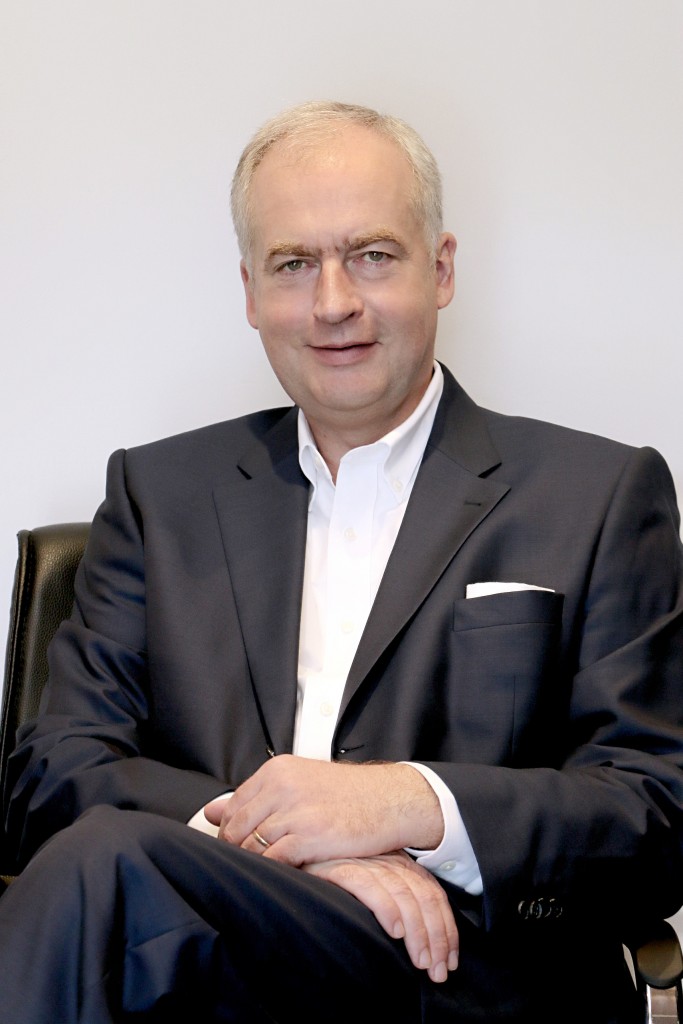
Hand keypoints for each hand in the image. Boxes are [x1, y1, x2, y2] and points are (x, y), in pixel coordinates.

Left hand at [204, 754, 443, 865]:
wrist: (391, 799)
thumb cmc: (347, 795)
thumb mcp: (300, 783)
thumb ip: (256, 797)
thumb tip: (210, 811)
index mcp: (277, 770)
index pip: (234, 805)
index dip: (230, 831)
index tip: (238, 846)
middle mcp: (282, 786)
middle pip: (237, 827)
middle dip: (237, 850)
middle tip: (248, 866)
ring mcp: (295, 811)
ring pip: (251, 846)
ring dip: (254, 864)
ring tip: (264, 874)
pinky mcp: (309, 835)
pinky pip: (273, 860)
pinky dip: (272, 871)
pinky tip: (282, 875)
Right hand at [303, 850, 458, 983]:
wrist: (302, 854)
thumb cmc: (339, 881)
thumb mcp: (377, 887)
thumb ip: (400, 903)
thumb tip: (427, 945)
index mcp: (402, 864)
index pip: (434, 895)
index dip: (446, 930)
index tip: (450, 962)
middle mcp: (388, 860)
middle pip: (423, 897)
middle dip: (436, 938)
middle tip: (437, 972)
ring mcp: (365, 862)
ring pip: (402, 894)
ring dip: (416, 932)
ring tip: (420, 961)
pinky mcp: (339, 866)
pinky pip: (368, 885)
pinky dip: (385, 908)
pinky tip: (394, 931)